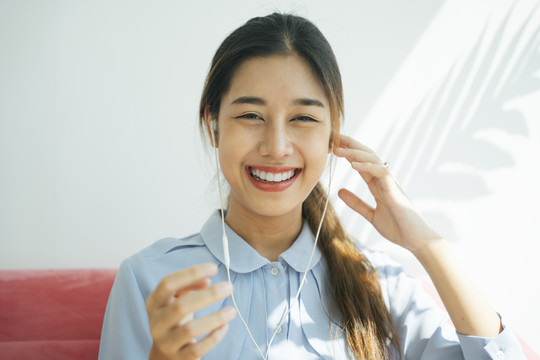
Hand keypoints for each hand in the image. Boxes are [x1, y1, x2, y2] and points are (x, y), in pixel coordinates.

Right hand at [146, 263, 235, 359]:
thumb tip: (207, 280)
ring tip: (232, 310)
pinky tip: (225, 326)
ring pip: (191, 330)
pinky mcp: (179, 358)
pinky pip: (198, 348)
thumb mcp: (176, 299)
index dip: (191, 273)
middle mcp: (156, 323)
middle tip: (229, 287)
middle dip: (209, 295)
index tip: (214, 268)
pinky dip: (214, 336)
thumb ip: (189, 285)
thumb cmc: (176, 318)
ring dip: (215, 318)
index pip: (168, 283)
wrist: (165, 353)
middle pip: (181, 306)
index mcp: (154, 303)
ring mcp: (166, 342)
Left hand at [334, 134, 440, 251]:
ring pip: (373, 159)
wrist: (416, 240)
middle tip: (333, 137)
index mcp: (379, 184)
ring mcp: (390, 183)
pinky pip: (381, 172)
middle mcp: (385, 180)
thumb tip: (340, 191)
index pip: (361, 163)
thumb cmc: (398, 228)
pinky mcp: (395, 190)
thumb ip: (357, 203)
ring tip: (338, 150)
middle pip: (367, 155)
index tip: (332, 146)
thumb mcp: (371, 215)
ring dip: (354, 153)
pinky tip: (353, 165)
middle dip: (350, 145)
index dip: (348, 153)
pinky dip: (367, 166)